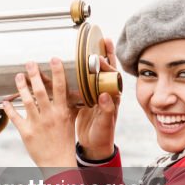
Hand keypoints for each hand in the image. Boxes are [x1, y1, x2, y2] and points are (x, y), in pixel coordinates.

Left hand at [2, 58, 77, 169]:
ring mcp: (37, 124)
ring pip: (27, 101)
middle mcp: (49, 116)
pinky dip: (9, 108)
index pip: (60, 88)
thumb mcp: (71, 122)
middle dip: (34, 74)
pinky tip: (6, 101)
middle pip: (40, 91)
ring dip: (21, 87)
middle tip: (30, 63)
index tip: (53, 59)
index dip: (57, 72)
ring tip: (18, 76)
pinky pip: (15, 117)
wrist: (58, 162)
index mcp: (62, 112)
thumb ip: (70, 107)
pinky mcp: (26, 132)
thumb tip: (74, 93)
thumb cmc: (65, 142)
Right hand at [75, 38, 120, 160]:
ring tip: (89, 45)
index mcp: (112, 97)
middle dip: (105, 54)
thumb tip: (106, 95)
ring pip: (94, 72)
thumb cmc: (102, 135)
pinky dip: (79, 72)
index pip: (112, 76)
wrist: (94, 145)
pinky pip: (83, 81)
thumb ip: (107, 110)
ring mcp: (95, 94)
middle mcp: (105, 92)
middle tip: (102, 39)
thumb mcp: (104, 124)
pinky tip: (72, 64)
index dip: (107, 65)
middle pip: (106, 69)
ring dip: (92, 59)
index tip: (100, 57)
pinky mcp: (85, 98)